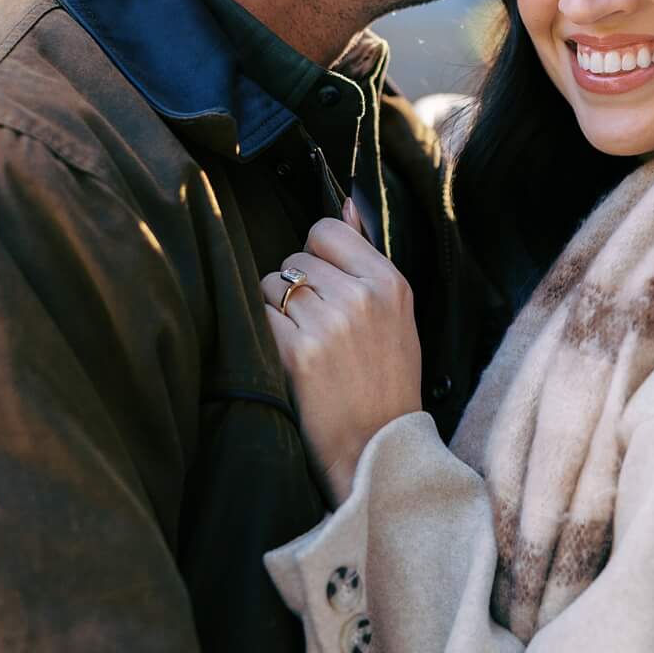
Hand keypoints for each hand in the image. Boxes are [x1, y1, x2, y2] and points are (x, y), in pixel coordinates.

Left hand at [261, 211, 420, 504]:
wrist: (377, 449)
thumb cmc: (385, 383)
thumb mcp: (395, 317)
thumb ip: (366, 259)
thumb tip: (344, 204)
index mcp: (390, 283)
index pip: (325, 230)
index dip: (315, 256)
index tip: (323, 286)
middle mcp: (360, 297)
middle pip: (292, 260)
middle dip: (293, 288)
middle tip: (313, 328)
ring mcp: (328, 324)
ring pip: (269, 285)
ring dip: (273, 311)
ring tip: (302, 345)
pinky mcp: (297, 352)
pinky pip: (257, 316)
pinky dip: (262, 335)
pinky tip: (285, 359)